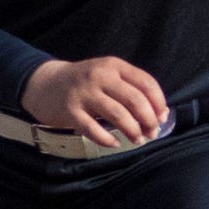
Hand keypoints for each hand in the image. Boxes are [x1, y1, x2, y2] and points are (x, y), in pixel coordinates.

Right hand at [21, 56, 168, 147]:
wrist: (45, 84)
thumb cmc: (84, 82)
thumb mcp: (107, 74)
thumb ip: (131, 88)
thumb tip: (161, 113)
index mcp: (113, 65)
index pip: (146, 83)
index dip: (159, 103)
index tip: (162, 118)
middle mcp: (100, 76)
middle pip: (135, 100)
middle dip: (148, 120)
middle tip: (151, 133)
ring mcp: (84, 94)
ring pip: (118, 115)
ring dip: (133, 131)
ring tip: (137, 140)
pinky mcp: (70, 111)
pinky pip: (94, 129)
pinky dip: (107, 139)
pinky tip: (114, 143)